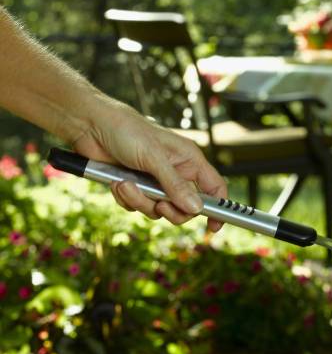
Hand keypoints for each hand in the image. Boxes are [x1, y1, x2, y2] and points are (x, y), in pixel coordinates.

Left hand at [72, 97, 225, 231]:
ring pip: (158, 210)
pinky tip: (117, 182)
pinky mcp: (135, 188)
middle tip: (160, 205)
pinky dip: (126, 198)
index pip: (213, 187)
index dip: (218, 207)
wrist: (91, 127)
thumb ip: (175, 184)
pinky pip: (137, 207)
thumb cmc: (127, 131)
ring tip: (126, 184)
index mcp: (189, 160)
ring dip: (140, 201)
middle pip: (185, 207)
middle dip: (170, 209)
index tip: (213, 227)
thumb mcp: (153, 157)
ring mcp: (155, 182)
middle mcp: (175, 172)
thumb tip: (196, 208)